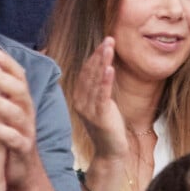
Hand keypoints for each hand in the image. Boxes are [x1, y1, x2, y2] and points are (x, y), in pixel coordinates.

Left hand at [0, 49, 46, 190]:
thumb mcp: (6, 107)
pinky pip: (11, 138)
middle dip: (1, 79)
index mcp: (22, 100)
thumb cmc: (12, 134)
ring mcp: (27, 130)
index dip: (8, 64)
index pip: (19, 76)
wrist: (22, 170)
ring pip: (16, 112)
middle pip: (19, 90)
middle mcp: (27, 111)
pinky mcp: (23, 148)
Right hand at [73, 37, 127, 159]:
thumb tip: (103, 64)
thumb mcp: (100, 102)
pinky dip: (105, 80)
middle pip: (89, 73)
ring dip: (103, 62)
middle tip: (109, 39)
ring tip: (109, 47)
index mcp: (79, 97)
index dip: (94, 56)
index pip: (85, 71)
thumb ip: (98, 85)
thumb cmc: (107, 124)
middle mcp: (80, 102)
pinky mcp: (99, 116)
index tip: (104, 42)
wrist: (110, 151)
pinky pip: (102, 95)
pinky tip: (110, 68)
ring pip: (95, 81)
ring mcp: (89, 110)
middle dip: (99, 55)